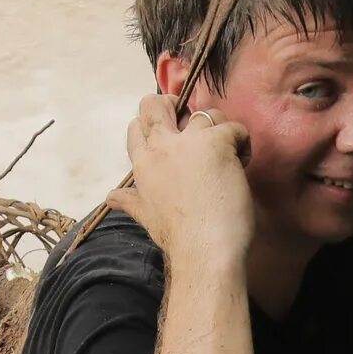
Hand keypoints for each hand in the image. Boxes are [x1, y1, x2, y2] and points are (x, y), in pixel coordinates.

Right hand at [126, 94, 254, 266]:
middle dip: (172, 103)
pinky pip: (235, 127)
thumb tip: (110, 198)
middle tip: (194, 121)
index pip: (136, 127)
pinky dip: (242, 142)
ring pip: (204, 112)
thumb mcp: (146, 217)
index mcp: (143, 164)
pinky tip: (242, 164)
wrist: (204, 250)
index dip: (153, 124)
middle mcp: (161, 147)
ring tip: (229, 155)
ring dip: (219, 128)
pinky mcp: (218, 143)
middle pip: (155, 103)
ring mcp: (189, 142)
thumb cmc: (177, 238)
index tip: (171, 136)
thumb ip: (130, 202)